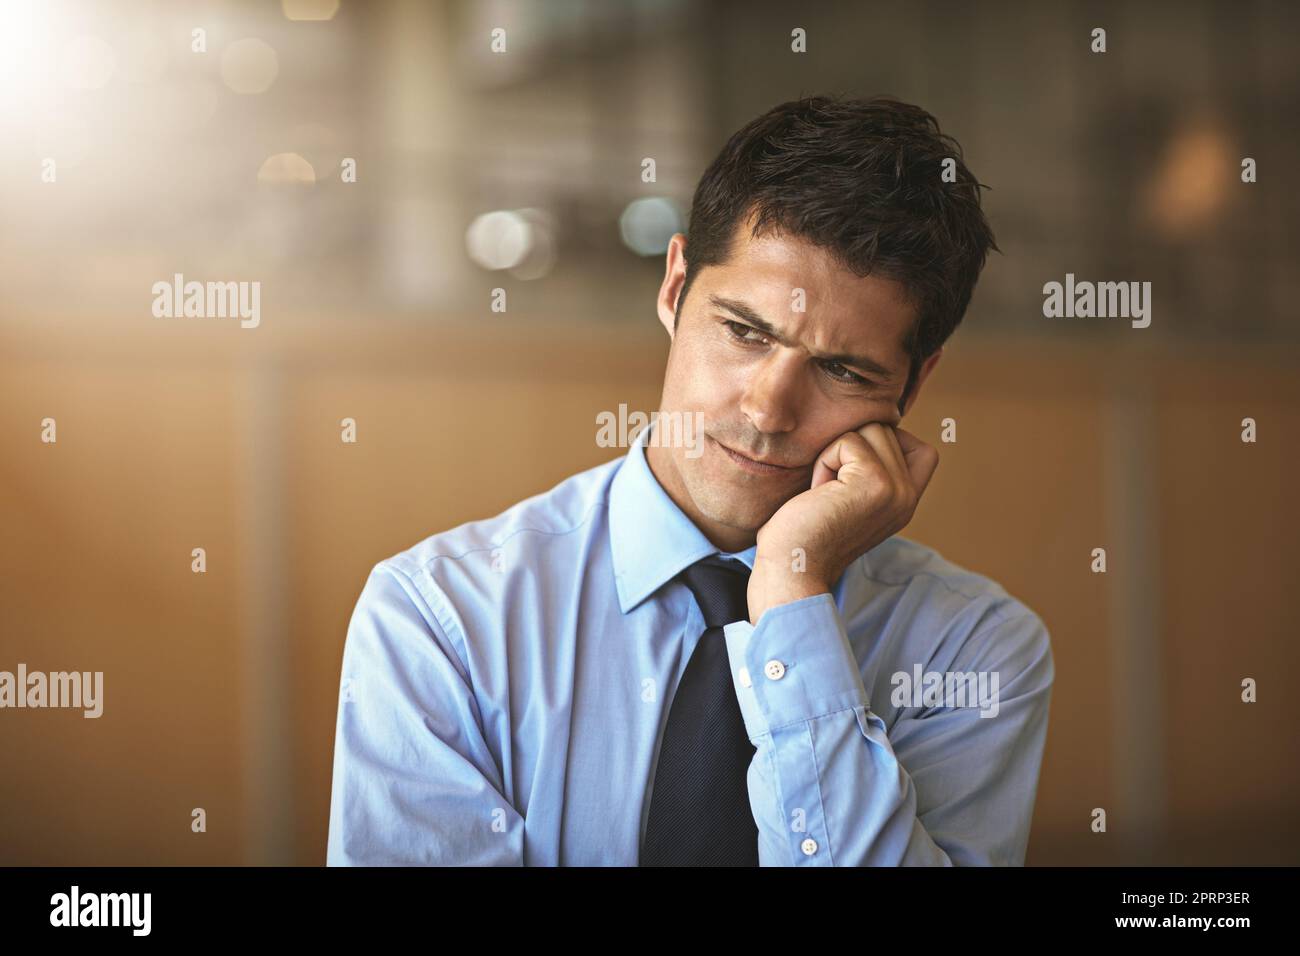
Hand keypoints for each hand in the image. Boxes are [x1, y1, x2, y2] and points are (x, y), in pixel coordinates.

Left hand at [747, 419, 939, 624]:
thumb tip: (868, 423)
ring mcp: (897, 490)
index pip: (922, 450)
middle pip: (885, 430)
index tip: (850, 469)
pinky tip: (819, 493)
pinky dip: (824, 462)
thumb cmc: (804, 532)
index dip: (886, 444)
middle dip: (848, 449)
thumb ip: (869, 469)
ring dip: (835, 454)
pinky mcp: (877, 483)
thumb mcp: (848, 498)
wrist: (793, 569)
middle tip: (830, 489)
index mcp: (905, 502)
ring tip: (825, 490)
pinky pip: (847, 441)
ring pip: (869, 429)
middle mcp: (909, 497)